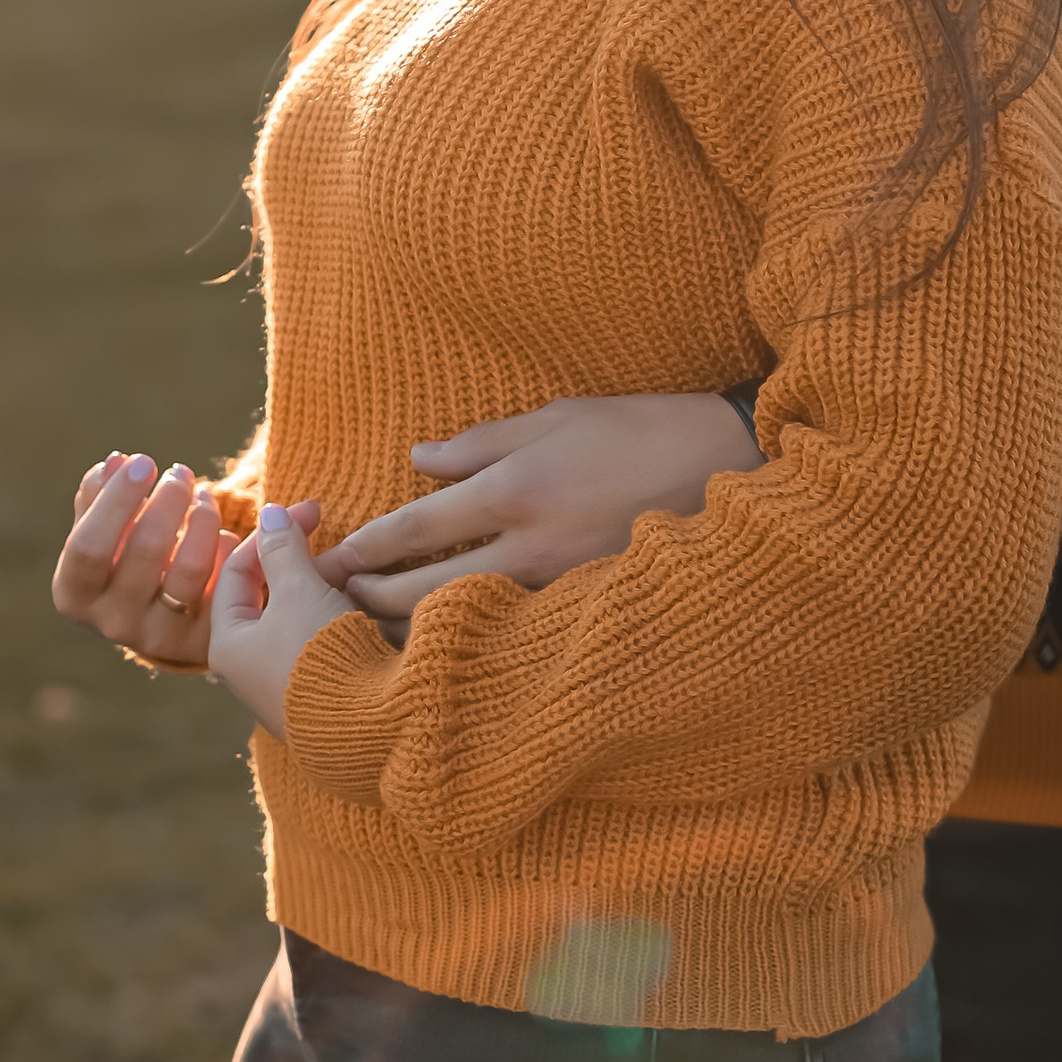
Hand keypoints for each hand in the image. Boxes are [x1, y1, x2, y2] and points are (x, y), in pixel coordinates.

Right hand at [51, 453, 280, 672]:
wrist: (158, 620)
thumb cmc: (120, 560)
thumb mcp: (101, 532)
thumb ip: (100, 496)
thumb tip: (116, 462)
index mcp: (75, 594)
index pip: (88, 546)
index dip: (116, 499)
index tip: (142, 460)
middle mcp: (113, 623)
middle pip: (146, 549)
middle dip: (169, 498)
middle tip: (180, 472)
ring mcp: (159, 637)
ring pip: (190, 567)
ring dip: (202, 517)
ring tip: (204, 495)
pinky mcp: (202, 641)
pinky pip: (224, 582)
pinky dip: (228, 547)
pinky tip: (223, 531)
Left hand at [208, 501, 357, 735]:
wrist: (367, 730)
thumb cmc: (320, 657)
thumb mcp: (300, 590)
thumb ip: (284, 548)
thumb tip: (270, 512)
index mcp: (228, 645)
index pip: (237, 571)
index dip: (272, 533)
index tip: (310, 511)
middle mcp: (249, 669)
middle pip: (269, 596)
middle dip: (302, 562)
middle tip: (333, 538)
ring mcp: (284, 685)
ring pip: (300, 618)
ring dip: (324, 588)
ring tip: (356, 569)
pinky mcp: (319, 697)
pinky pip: (322, 642)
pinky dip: (338, 617)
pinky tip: (364, 604)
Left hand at [313, 391, 761, 621]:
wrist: (729, 467)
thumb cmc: (640, 428)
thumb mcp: (556, 417)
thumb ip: (482, 443)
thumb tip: (419, 461)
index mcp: (515, 489)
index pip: (419, 528)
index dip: (369, 547)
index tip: (333, 561)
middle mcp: (531, 545)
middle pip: (428, 589)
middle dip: (374, 600)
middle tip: (336, 606)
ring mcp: (561, 584)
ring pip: (466, 618)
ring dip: (415, 629)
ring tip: (372, 635)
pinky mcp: (587, 606)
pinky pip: (514, 626)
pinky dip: (474, 635)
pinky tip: (448, 644)